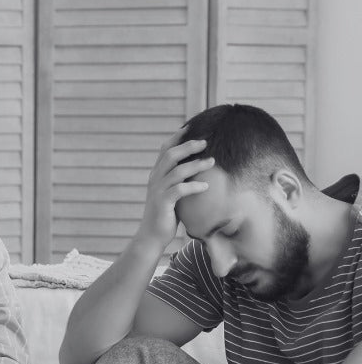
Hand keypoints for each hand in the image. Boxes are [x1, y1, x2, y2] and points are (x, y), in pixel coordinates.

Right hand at [138, 129, 214, 249]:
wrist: (152, 236)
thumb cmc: (166, 214)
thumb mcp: (171, 193)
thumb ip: (179, 180)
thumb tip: (198, 168)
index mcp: (156, 175)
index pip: (165, 150)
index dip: (177, 138)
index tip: (192, 128)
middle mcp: (155, 179)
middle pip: (170, 155)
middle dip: (188, 146)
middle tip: (206, 142)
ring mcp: (157, 191)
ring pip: (177, 171)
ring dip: (196, 165)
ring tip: (212, 162)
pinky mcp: (162, 203)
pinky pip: (179, 190)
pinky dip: (193, 186)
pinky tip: (205, 186)